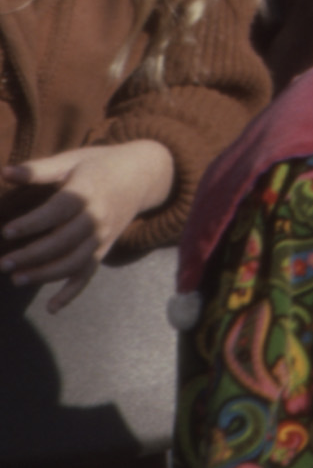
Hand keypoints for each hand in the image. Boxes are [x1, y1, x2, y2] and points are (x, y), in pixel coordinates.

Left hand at [1, 141, 176, 309]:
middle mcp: (97, 217)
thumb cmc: (99, 165)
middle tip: (4, 263)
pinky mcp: (104, 248)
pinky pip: (89, 273)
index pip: (58, 211)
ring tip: (17, 279)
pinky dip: (72, 292)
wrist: (142, 174)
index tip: (7, 231)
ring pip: (75, 261)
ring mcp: (102, 236)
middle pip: (65, 242)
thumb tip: (4, 172)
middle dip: (33, 255)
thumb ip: (38, 169)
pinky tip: (52, 307)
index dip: (33, 223)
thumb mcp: (71, 160)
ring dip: (46, 274)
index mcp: (88, 191)